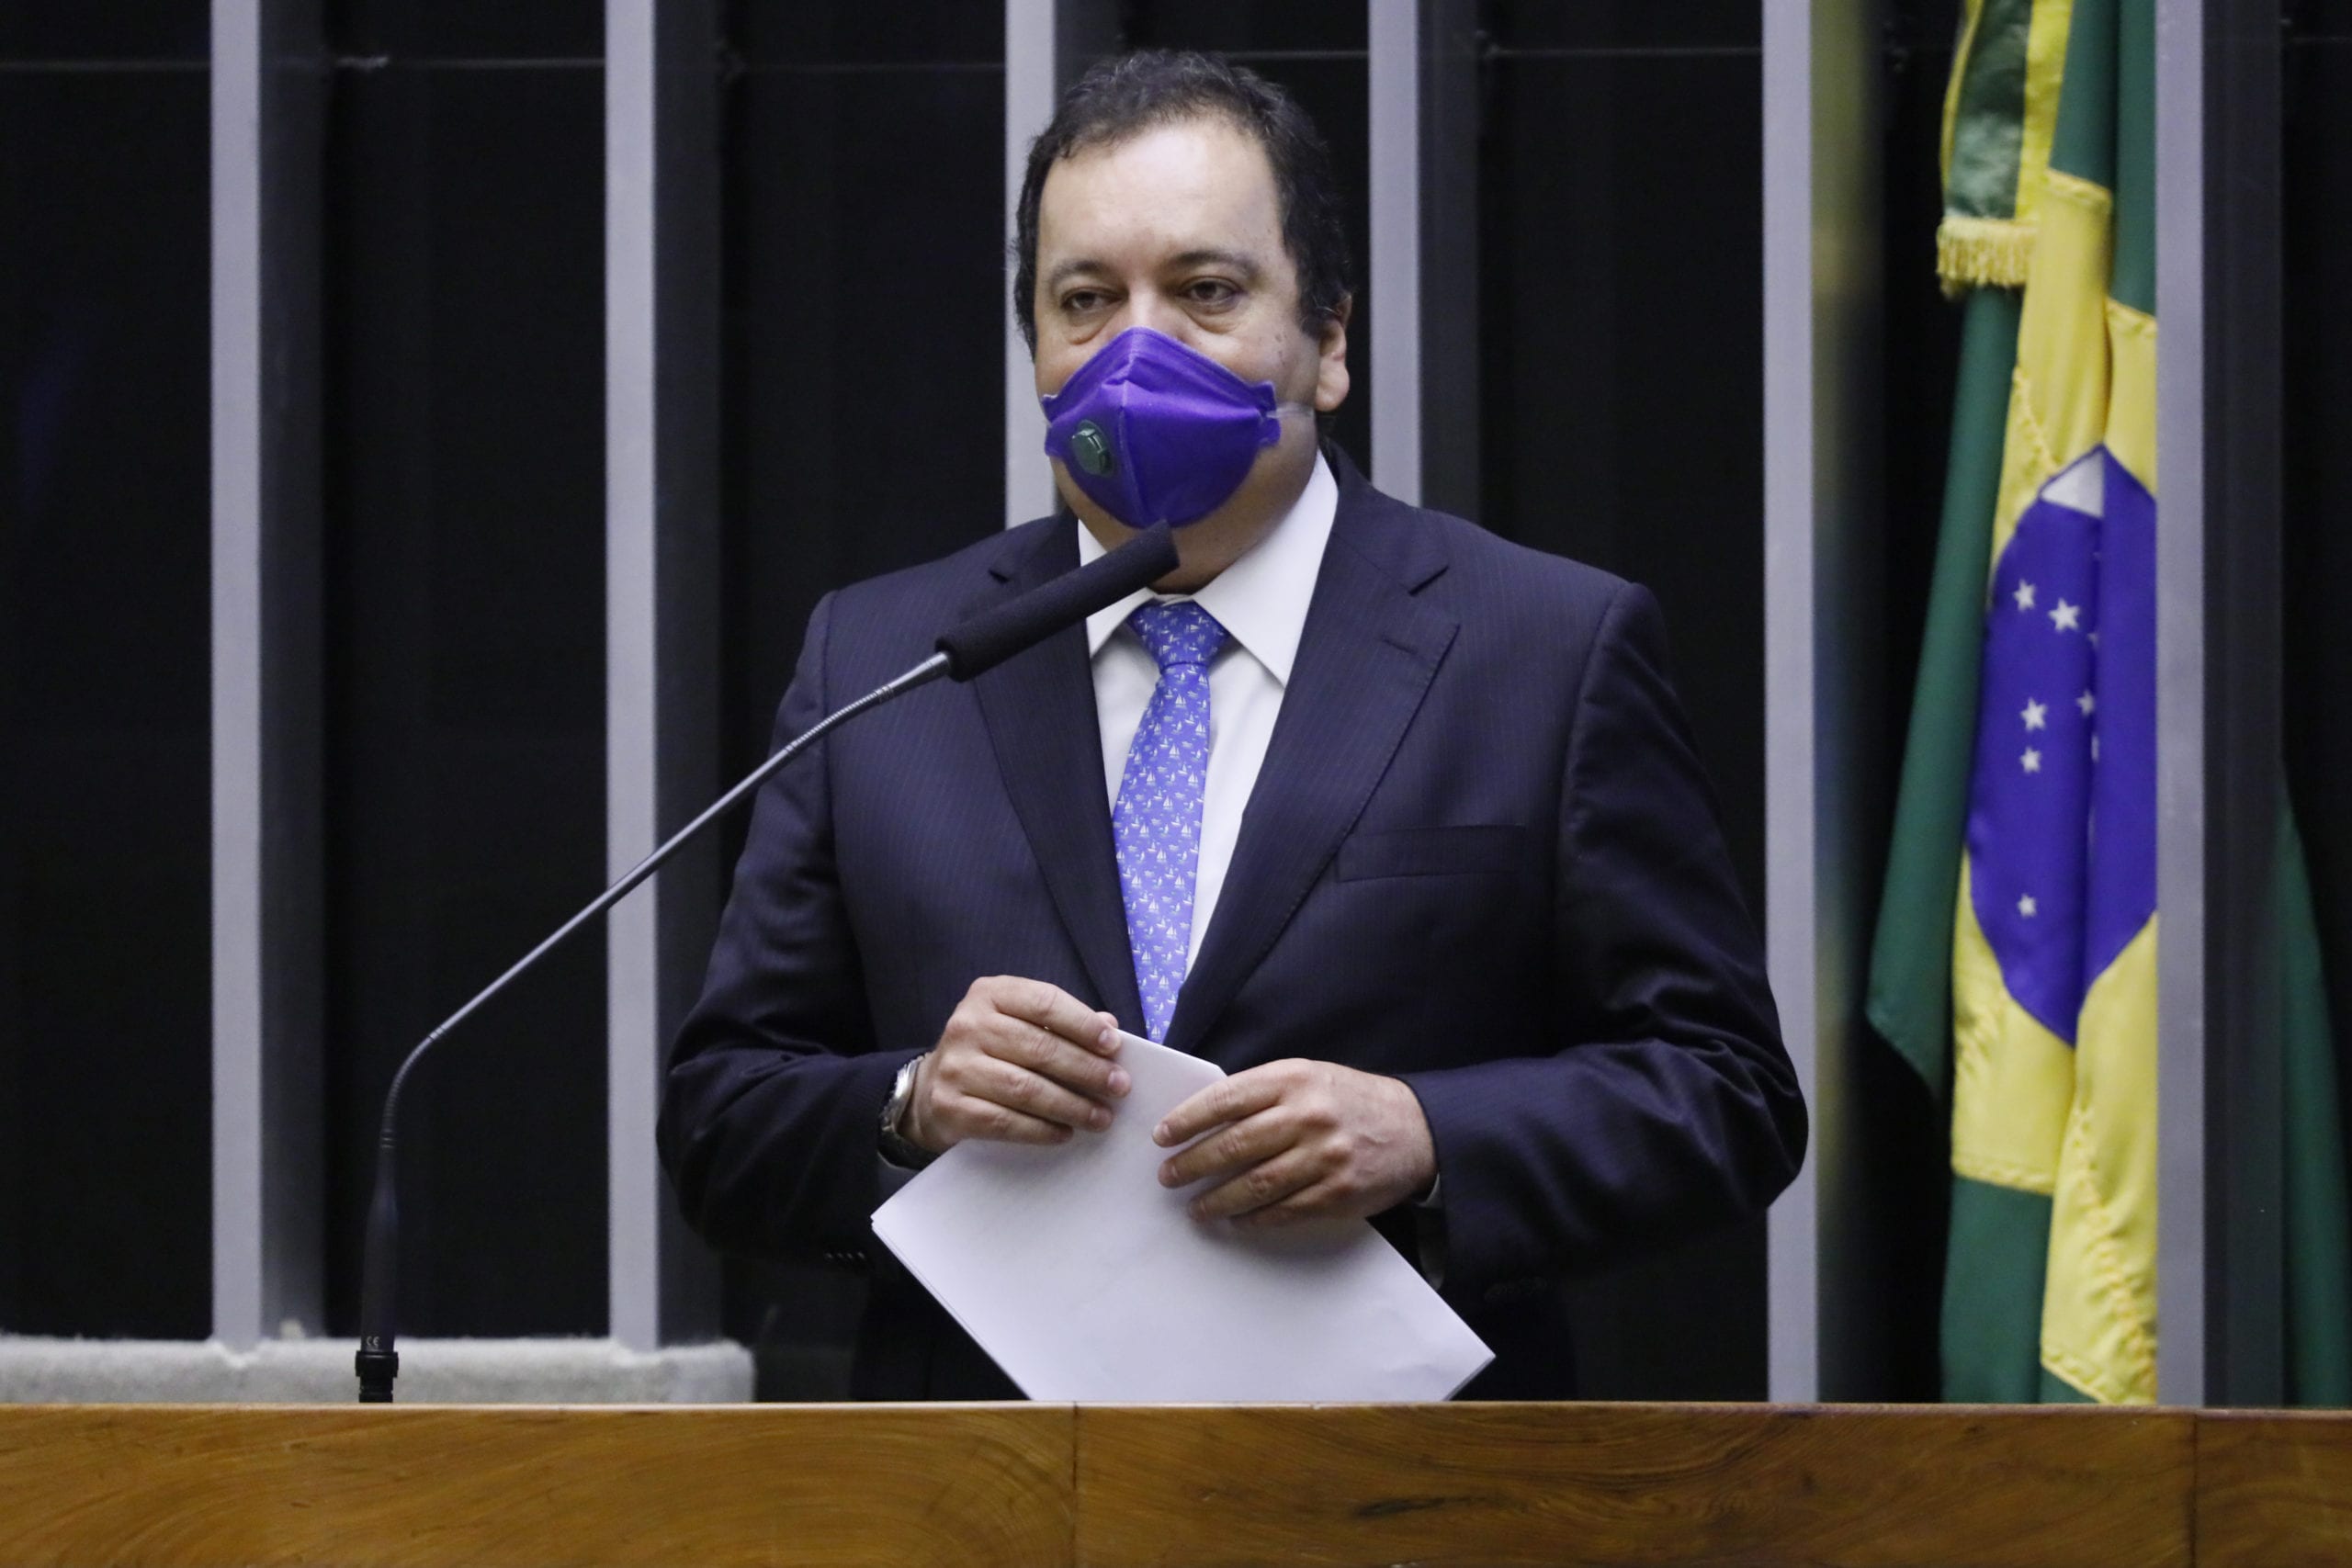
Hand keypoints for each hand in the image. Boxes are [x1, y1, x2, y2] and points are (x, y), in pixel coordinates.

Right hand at [903, 977, 1129, 1153]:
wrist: (931, 1088)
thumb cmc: (990, 1051)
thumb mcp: (1017, 1022)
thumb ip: (1060, 1022)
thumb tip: (1110, 1028)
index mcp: (990, 994)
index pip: (1044, 1002)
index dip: (1082, 1024)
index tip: (1114, 1046)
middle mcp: (969, 1025)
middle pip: (1039, 1048)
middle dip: (1086, 1070)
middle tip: (1118, 1087)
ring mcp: (956, 1066)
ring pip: (1025, 1089)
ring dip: (1071, 1105)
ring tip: (1100, 1117)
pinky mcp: (951, 1106)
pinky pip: (1005, 1121)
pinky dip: (1041, 1130)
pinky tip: (1065, 1133)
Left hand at [1151, 1059, 1435, 1226]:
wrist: (1415, 1128)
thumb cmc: (1349, 1101)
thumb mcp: (1308, 1077)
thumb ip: (1263, 1094)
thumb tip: (1203, 1120)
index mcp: (1293, 1080)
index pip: (1227, 1099)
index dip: (1188, 1119)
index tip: (1162, 1136)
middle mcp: (1307, 1116)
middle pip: (1234, 1145)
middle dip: (1193, 1164)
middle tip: (1168, 1177)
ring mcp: (1324, 1156)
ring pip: (1255, 1184)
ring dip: (1217, 1200)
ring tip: (1195, 1208)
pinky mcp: (1338, 1192)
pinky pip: (1284, 1211)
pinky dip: (1254, 1219)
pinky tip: (1235, 1221)